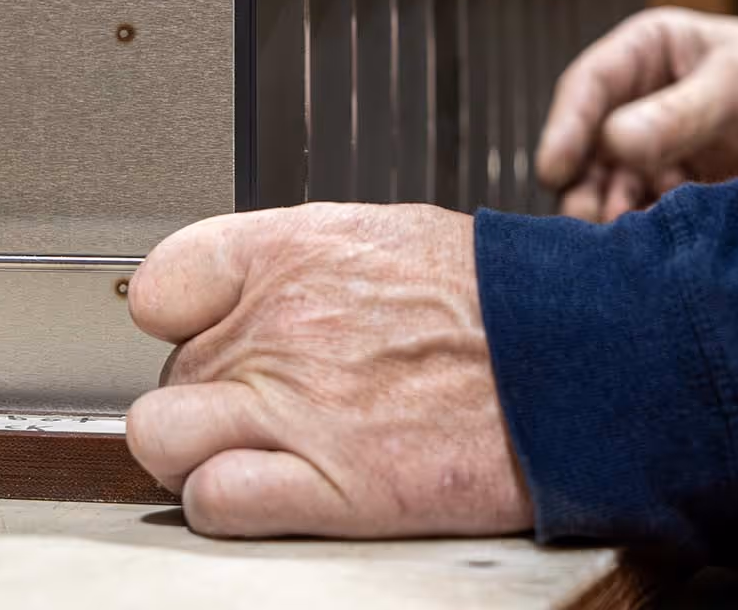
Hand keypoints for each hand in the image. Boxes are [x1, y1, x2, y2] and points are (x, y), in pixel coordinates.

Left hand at [124, 202, 531, 538]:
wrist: (578, 357)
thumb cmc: (491, 300)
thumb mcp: (377, 236)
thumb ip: (291, 263)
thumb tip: (234, 294)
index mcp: (288, 252)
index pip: (160, 285)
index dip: (178, 318)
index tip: (200, 333)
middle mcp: (279, 325)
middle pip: (170, 369)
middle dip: (210, 391)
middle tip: (266, 400)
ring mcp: (297, 407)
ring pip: (163, 438)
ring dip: (193, 451)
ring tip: (246, 450)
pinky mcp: (331, 486)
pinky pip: (211, 501)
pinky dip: (225, 502)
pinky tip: (266, 488)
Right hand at [536, 8, 737, 221]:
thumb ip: (681, 113)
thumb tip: (613, 142)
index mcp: (644, 54)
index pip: (586, 88)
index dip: (564, 129)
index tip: (553, 171)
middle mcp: (638, 101)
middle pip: (589, 146)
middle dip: (585, 185)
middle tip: (589, 222)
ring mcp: (656, 147)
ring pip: (613, 184)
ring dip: (616, 211)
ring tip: (630, 239)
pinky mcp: (677, 187)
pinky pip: (648, 210)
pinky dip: (649, 228)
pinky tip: (662, 245)